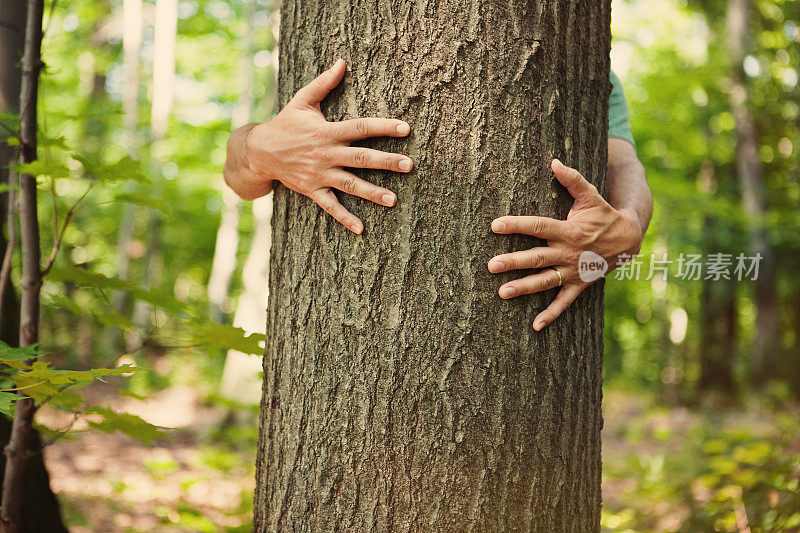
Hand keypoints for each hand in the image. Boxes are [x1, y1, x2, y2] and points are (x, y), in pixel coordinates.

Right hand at [224, 59, 412, 233]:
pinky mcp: (312, 190)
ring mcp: (319, 174)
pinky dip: (345, 218)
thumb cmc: (285, 123)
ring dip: (372, 193)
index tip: (406, 128)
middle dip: (386, 162)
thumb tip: (342, 62)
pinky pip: (330, 206)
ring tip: (393, 200)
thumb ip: (324, 83)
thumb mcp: (302, 100)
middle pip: (361, 158)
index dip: (383, 127)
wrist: (258, 151)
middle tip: (409, 165)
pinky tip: (361, 229)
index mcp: (327, 131)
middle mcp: (326, 154)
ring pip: (350, 184)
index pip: (360, 128)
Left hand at [488, 159, 644, 330]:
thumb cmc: (603, 214)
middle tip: (491, 265)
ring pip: (545, 281)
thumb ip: (572, 180)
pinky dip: (551, 314)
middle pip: (537, 257)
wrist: (630, 238)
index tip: (495, 225)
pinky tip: (535, 326)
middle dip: (513, 261)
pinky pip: (564, 303)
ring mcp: (573, 271)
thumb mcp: (591, 196)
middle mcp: (569, 253)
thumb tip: (554, 162)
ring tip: (502, 292)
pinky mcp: (579, 285)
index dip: (517, 225)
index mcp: (568, 230)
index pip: (538, 226)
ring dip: (524, 288)